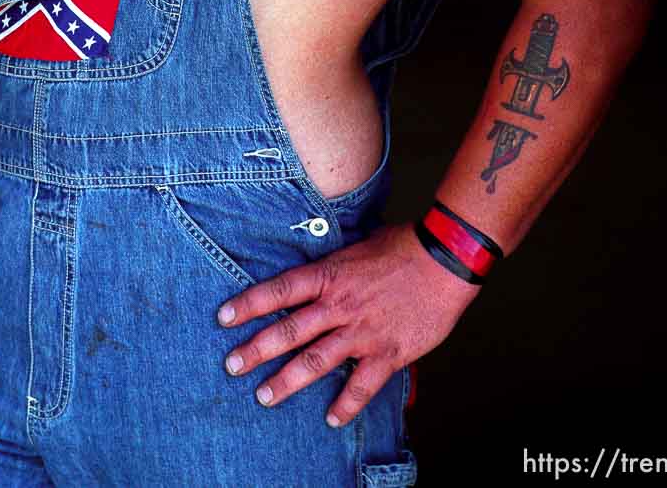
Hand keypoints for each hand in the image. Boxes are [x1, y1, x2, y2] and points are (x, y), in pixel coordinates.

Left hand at [217, 223, 477, 425]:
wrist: (444, 258)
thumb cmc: (401, 247)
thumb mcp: (355, 248)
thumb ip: (332, 268)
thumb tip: (314, 276)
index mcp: (329, 275)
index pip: (279, 291)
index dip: (248, 304)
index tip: (223, 318)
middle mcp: (339, 305)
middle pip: (289, 330)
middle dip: (256, 350)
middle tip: (232, 365)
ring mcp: (362, 331)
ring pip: (317, 361)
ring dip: (288, 381)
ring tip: (264, 397)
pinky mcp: (388, 352)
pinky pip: (362, 385)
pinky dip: (346, 404)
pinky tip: (331, 419)